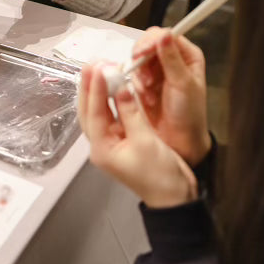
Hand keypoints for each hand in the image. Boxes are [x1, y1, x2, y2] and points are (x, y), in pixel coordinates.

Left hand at [78, 63, 197, 207]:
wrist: (175, 199)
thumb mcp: (145, 142)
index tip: (98, 67)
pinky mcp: (121, 139)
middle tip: (93, 64)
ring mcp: (110, 142)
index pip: (94, 112)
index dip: (96, 88)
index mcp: (102, 149)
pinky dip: (111, 100)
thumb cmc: (161, 176)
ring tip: (100, 69)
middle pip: (88, 110)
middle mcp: (101, 145)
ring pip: (97, 111)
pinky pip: (110, 115)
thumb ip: (131, 112)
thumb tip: (120, 86)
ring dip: (98, 91)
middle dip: (89, 86)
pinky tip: (114, 86)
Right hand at [130, 28, 210, 165]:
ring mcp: (156, 70)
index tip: (142, 53)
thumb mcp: (183, 85)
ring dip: (139, 74)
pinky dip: (135, 84)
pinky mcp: (144, 82)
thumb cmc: (189, 114)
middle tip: (144, 77)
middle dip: (142, 59)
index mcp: (187, 55)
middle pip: (148, 43)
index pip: (165, 35)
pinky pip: (132, 73)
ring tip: (148, 91)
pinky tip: (146, 97)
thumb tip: (164, 34)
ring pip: (138, 58)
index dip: (151, 41)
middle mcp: (171, 59)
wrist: (179, 142)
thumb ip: (172, 59)